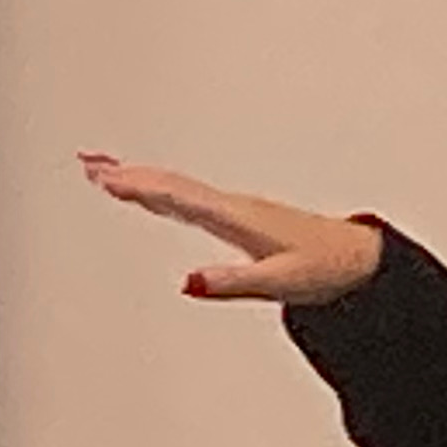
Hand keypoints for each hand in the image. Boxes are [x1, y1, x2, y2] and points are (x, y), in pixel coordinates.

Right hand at [80, 153, 385, 305]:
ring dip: (138, 177)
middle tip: (87, 162)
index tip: (103, 178)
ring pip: (176, 186)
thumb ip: (231, 283)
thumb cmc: (324, 269)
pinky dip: (159, 189)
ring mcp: (233, 209)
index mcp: (236, 218)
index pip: (179, 197)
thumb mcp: (279, 284)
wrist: (358, 259)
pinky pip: (187, 196)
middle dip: (128, 174)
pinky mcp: (236, 217)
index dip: (139, 187)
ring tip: (101, 170)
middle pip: (170, 184)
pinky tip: (149, 193)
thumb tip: (186, 283)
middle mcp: (231, 207)